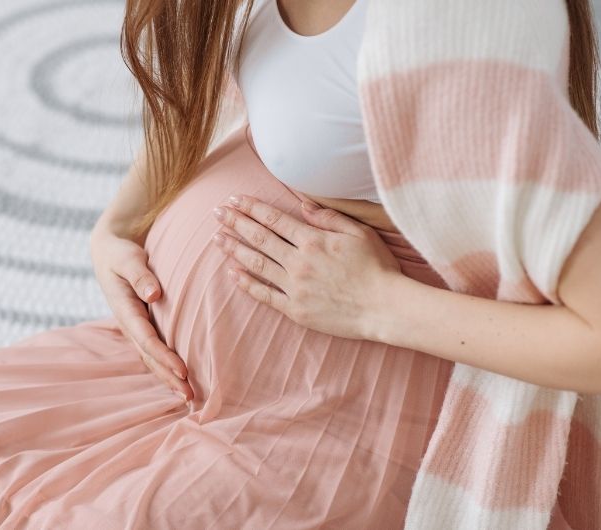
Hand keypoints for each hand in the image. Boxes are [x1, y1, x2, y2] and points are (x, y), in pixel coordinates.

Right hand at [89, 229, 192, 401]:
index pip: (147, 339)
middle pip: (150, 357)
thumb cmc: (121, 253)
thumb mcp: (127, 258)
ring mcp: (135, 327)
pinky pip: (154, 351)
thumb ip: (140, 274)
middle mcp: (129, 324)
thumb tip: (153, 295)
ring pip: (151, 359)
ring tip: (189, 397)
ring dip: (168, 378)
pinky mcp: (142, 326)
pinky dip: (166, 367)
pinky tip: (181, 379)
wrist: (109, 252)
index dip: (165, 356)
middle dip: (169, 378)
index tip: (184, 371)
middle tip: (190, 397)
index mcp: (125, 310)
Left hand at [211, 194, 405, 340]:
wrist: (384, 308)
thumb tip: (303, 204)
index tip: (234, 200)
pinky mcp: (295, 310)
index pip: (274, 219)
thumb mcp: (359, 233)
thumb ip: (329, 217)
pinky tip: (233, 273)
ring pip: (257, 264)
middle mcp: (299, 262)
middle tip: (216, 213)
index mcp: (313, 240)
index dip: (251, 208)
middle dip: (236, 223)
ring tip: (218, 238)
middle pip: (259, 238)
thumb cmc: (377, 268)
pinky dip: (247, 283)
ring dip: (235, 250)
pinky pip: (265, 295)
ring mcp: (295, 287)